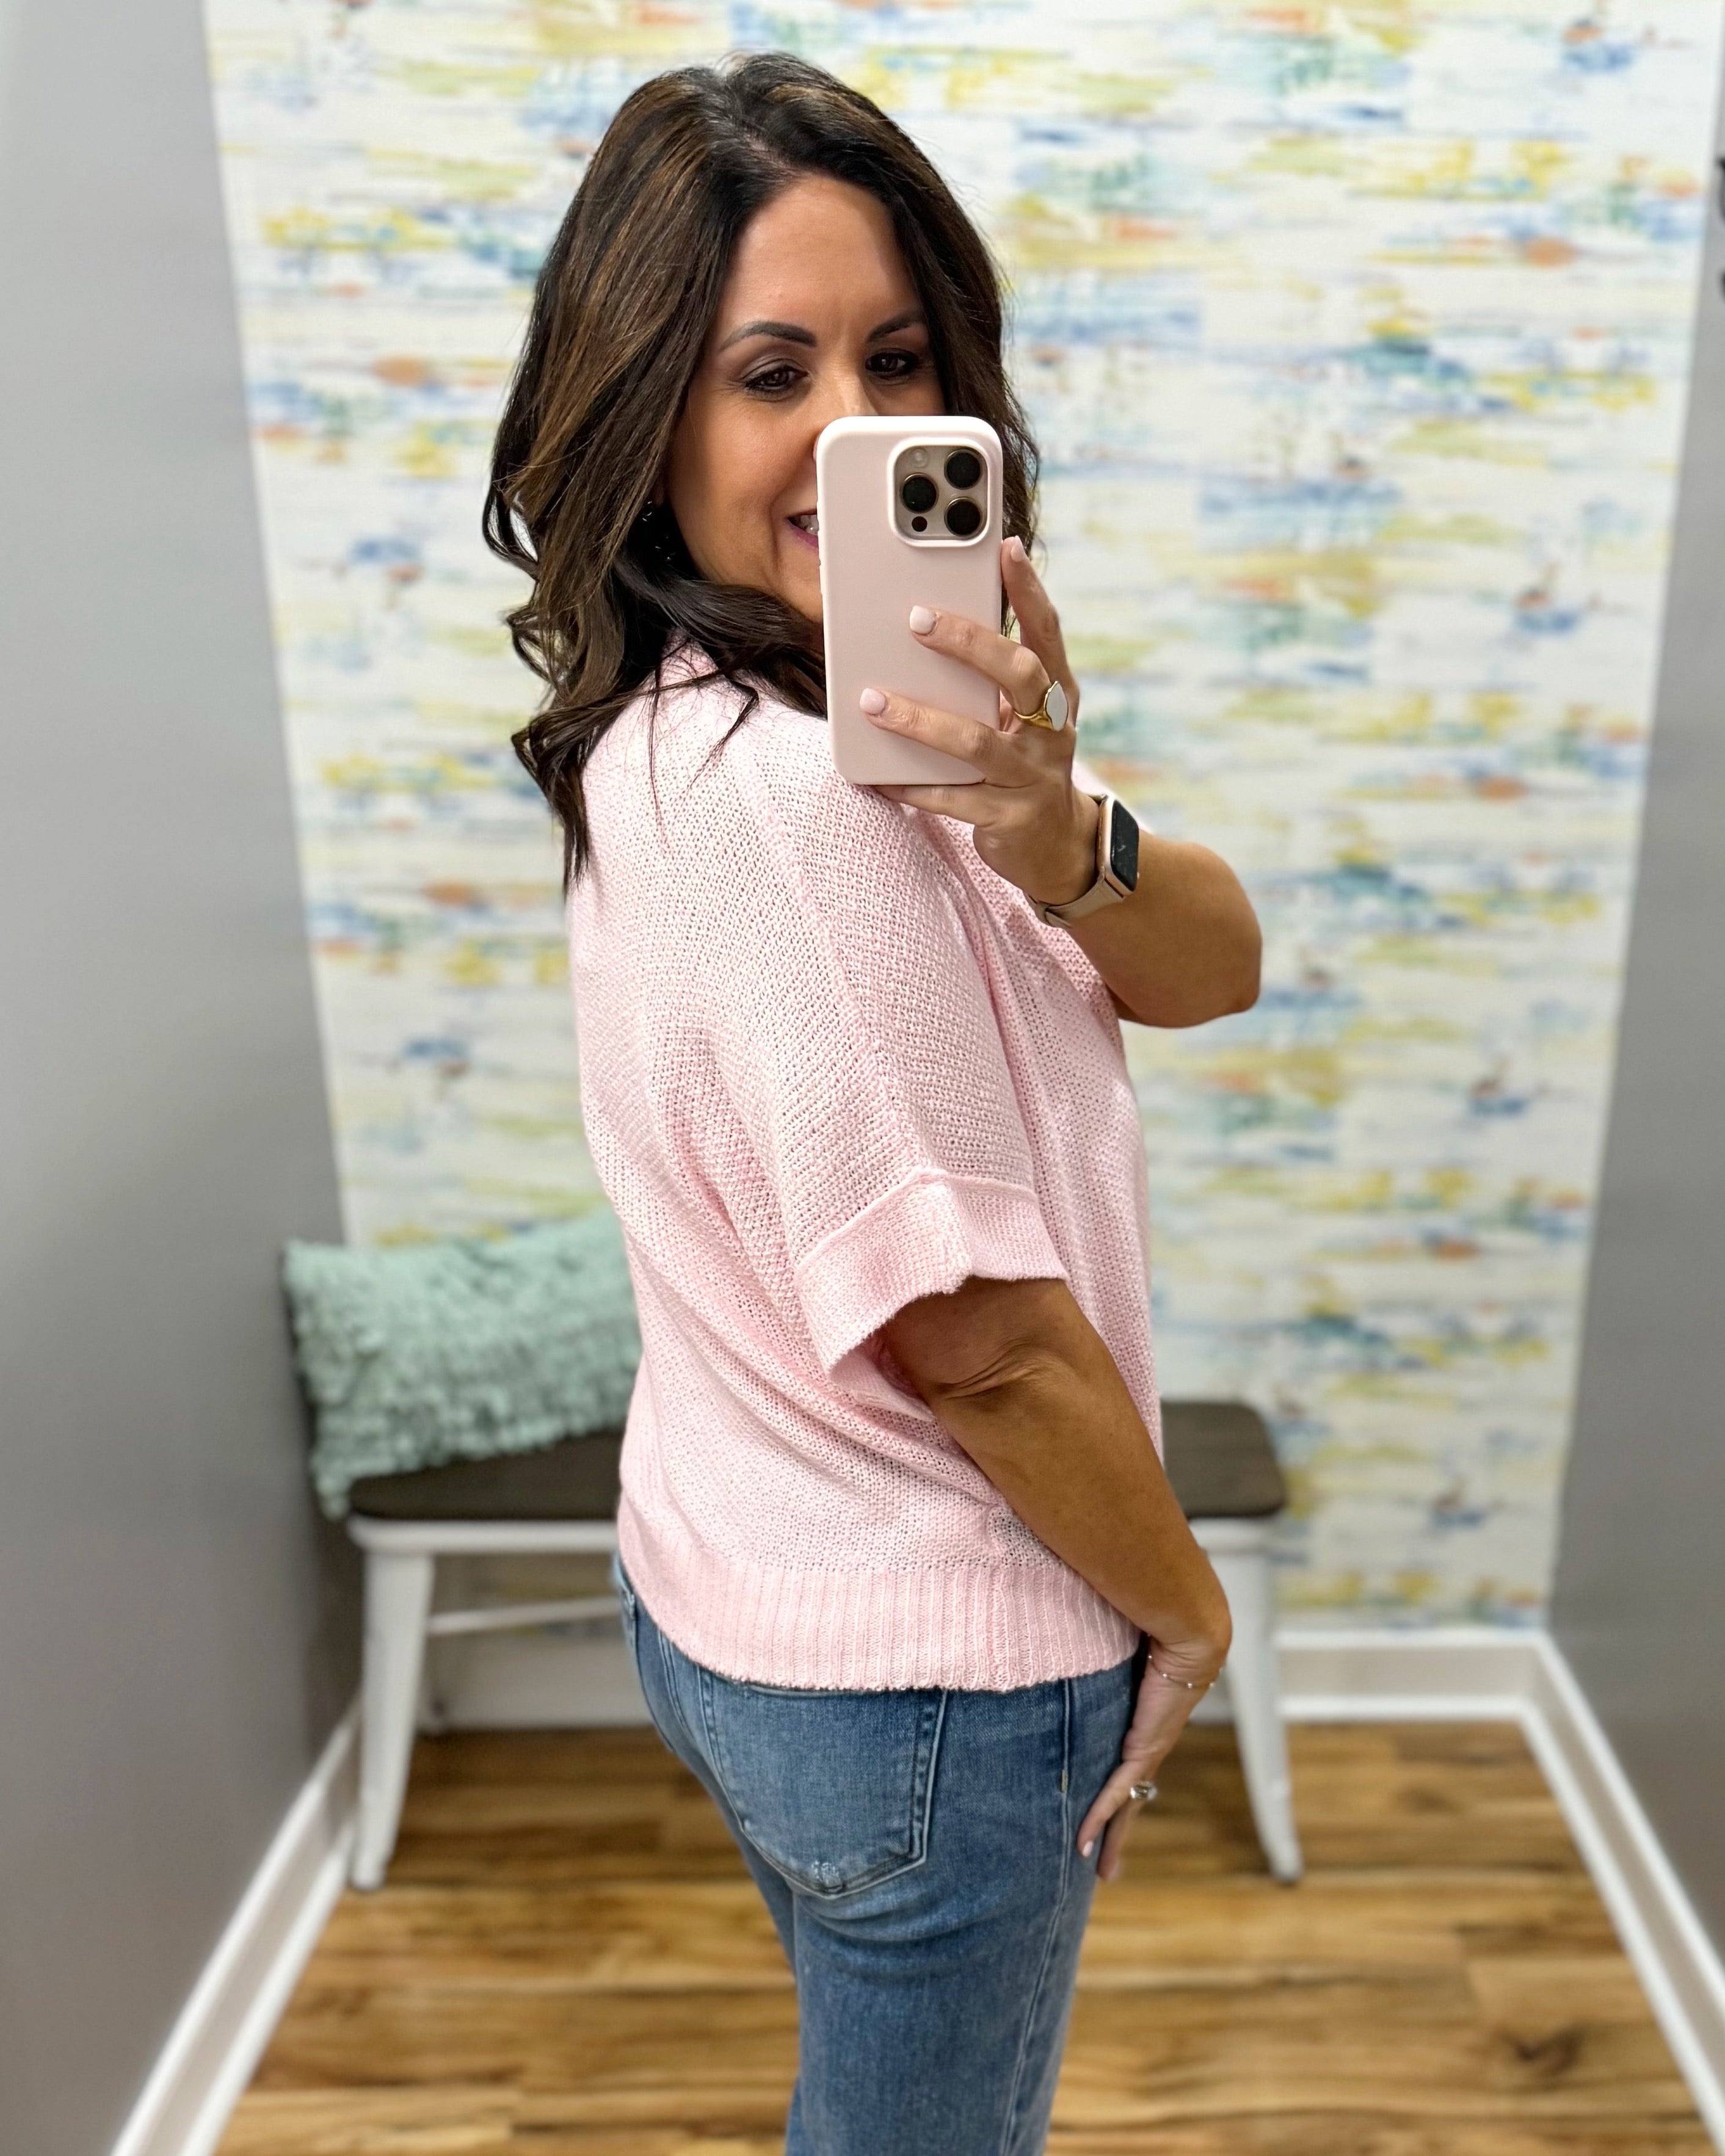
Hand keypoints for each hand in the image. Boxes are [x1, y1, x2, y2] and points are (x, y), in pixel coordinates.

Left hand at [863, 537, 1096, 906]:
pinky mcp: (1007, 819)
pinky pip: (952, 799)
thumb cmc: (1024, 763)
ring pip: (976, 742)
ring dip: (920, 720)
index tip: (1006, 548)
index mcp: (1057, 697)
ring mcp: (1032, 777)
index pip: (1048, 634)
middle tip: (918, 620)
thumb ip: (992, 680)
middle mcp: (1052, 732)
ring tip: (873, 702)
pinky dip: (911, 785)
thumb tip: (928, 627)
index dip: (1030, 591)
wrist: (1056, 847)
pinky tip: (877, 775)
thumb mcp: (1023, 718)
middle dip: (971, 644)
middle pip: (1020, 676)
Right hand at [1077, 1606, 1230, 1883]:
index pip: (1129, 1766)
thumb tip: (1084, 1626)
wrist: (1191, 1636)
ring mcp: (1148, 1750)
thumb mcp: (1123, 1647)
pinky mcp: (1141, 1749)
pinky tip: (1085, 1841)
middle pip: (1131, 1798)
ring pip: (1127, 1806)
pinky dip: (1100, 1817)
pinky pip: (1116, 1792)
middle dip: (1118, 1833)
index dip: (1118, 1792)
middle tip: (1106, 1866)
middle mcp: (1151, 1743)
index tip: (1107, 1813)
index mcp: (1148, 1723)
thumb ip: (1103, 1647)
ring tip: (1102, 1871)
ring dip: (1112, 1838)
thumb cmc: (1158, 1628)